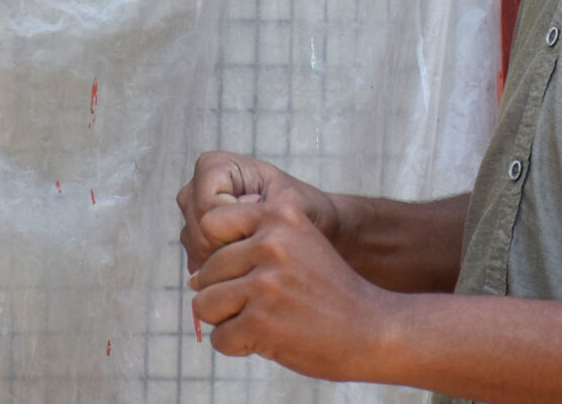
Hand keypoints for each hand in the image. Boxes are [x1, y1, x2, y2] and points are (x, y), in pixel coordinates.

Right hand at [177, 152, 339, 274]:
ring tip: (260, 248)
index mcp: (214, 166)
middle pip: (198, 232)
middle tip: (263, 242)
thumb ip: (257, 215)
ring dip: (230, 260)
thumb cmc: (301, 208)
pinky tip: (249, 260)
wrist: (306, 224)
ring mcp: (190, 216)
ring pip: (197, 251)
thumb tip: (225, 237)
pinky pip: (199, 265)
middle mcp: (194, 189)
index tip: (264, 219)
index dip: (236, 224)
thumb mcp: (287, 206)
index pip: (208, 209)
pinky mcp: (194, 242)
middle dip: (232, 246)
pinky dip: (225, 270)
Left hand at [188, 197, 397, 380]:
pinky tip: (271, 338)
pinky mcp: (260, 320)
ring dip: (229, 320)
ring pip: (205, 305)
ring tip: (265, 320)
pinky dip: (239, 345)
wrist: (371, 328)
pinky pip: (220, 338)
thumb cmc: (328, 289)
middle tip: (266, 304)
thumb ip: (253, 244)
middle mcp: (271, 243)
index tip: (242, 269)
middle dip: (226, 294)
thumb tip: (191, 279)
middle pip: (205, 272)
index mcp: (280, 215)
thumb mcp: (299, 244)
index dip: (220, 250)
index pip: (212, 221)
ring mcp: (264, 282)